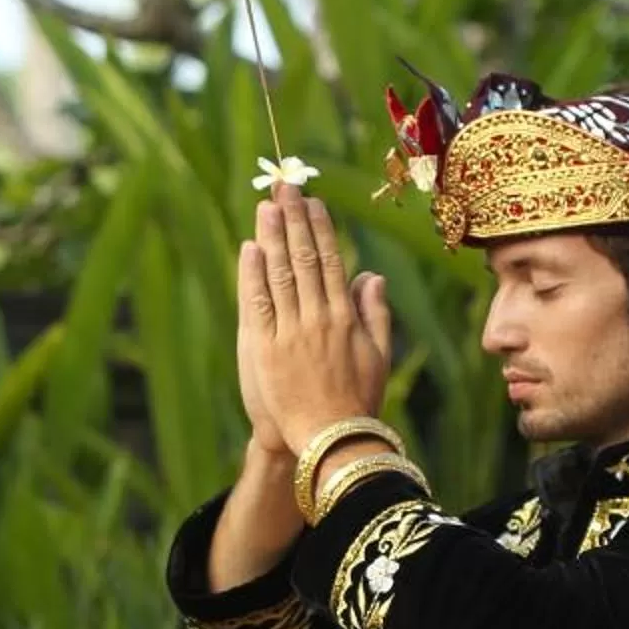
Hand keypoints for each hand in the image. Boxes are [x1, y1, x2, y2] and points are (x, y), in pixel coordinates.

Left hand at [240, 186, 393, 454]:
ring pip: (279, 274)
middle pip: (303, 259)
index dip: (319, 229)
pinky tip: (249, 248)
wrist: (329, 441)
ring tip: (266, 206)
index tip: (312, 203)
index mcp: (344, 318)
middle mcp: (317, 318)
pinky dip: (252, 274)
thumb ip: (375, 313)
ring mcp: (290, 332)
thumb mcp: (378, 356)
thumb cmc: (356, 402)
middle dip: (293, 220)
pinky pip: (257, 303)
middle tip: (284, 188)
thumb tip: (370, 275)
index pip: (329, 262)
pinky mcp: (265, 349)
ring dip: (271, 237)